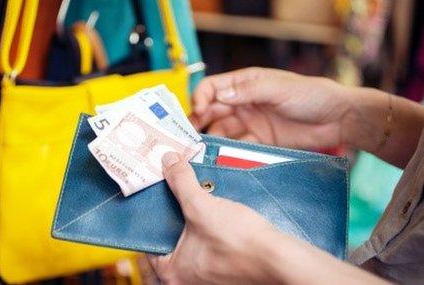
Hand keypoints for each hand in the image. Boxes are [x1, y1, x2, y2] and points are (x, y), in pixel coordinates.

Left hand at [148, 152, 285, 284]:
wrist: (280, 259)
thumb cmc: (239, 243)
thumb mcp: (201, 206)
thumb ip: (180, 182)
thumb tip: (168, 161)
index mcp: (172, 274)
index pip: (152, 242)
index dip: (154, 216)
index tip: (160, 198)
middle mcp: (188, 281)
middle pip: (174, 240)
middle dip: (179, 215)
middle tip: (180, 193)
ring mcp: (209, 280)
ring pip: (195, 243)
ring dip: (198, 221)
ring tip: (201, 199)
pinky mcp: (228, 274)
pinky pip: (213, 248)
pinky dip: (213, 230)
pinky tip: (220, 213)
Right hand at [190, 67, 353, 149]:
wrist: (337, 119)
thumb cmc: (310, 95)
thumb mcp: (279, 88)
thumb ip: (248, 91)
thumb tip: (219, 95)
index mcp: (245, 84)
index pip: (213, 87)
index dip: (201, 98)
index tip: (198, 111)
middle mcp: (243, 103)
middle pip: (212, 110)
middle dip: (198, 121)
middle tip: (188, 135)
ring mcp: (250, 123)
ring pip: (221, 130)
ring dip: (209, 138)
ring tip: (200, 149)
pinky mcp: (259, 141)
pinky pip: (237, 146)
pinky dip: (227, 151)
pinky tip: (221, 157)